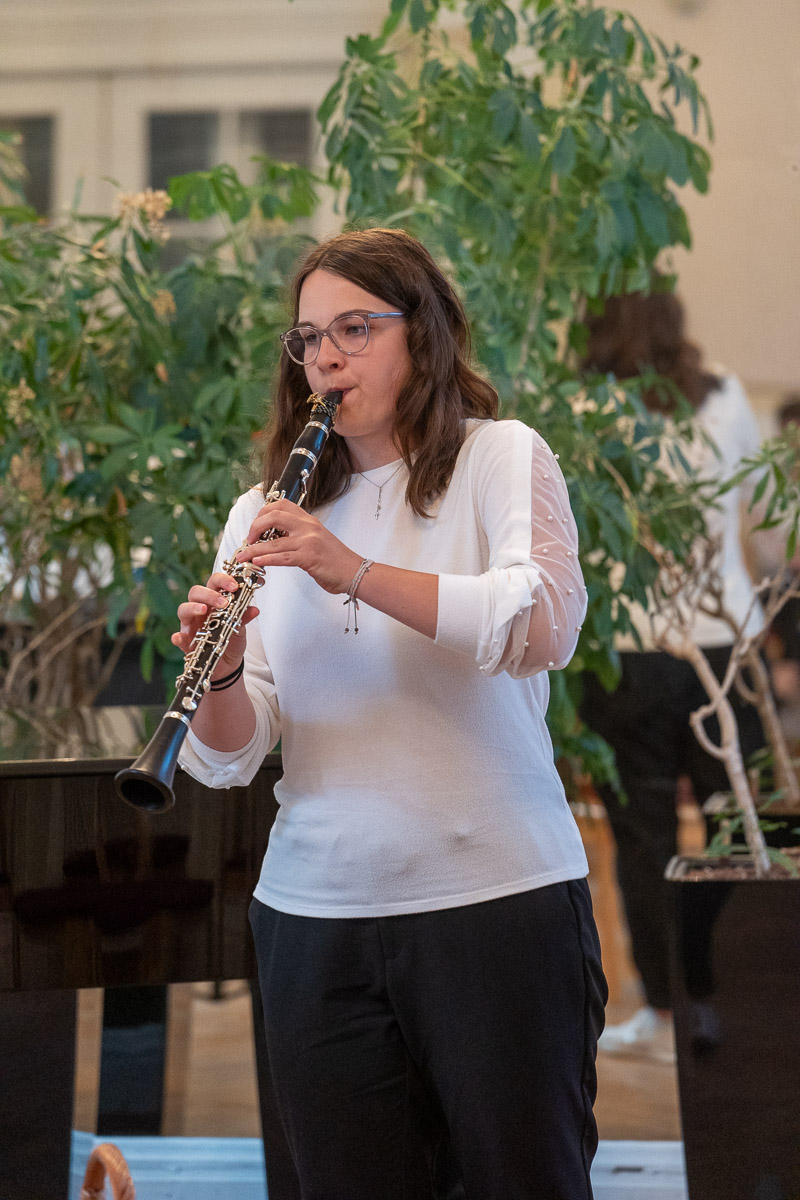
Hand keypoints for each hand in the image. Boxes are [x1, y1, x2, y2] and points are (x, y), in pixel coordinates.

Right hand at [171, 571, 258, 675]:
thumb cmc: (231, 640)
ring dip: (193, 608)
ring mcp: (190, 625)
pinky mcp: (186, 642)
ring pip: (183, 609)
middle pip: (196, 592)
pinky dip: (177, 637)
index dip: (222, 580)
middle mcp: (199, 610)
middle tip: (224, 602)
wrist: (228, 664)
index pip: (213, 583)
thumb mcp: (240, 628)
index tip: (234, 586)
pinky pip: (178, 638)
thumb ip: (244, 617)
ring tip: (204, 610)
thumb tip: (254, 609)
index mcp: (213, 602)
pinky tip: (179, 637)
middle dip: (209, 594)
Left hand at [233, 499, 361, 594]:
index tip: (255, 526)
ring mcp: (309, 541)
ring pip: (273, 541)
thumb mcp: (317, 540)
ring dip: (253, 549)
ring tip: (243, 556)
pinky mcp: (310, 557)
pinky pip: (282, 557)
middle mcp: (308, 526)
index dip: (263, 512)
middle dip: (254, 527)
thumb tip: (275, 539)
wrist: (355, 572)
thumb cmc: (336, 560)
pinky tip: (257, 562)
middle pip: (273, 516)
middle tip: (248, 540)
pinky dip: (266, 559)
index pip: (281, 505)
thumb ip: (298, 536)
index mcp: (309, 520)